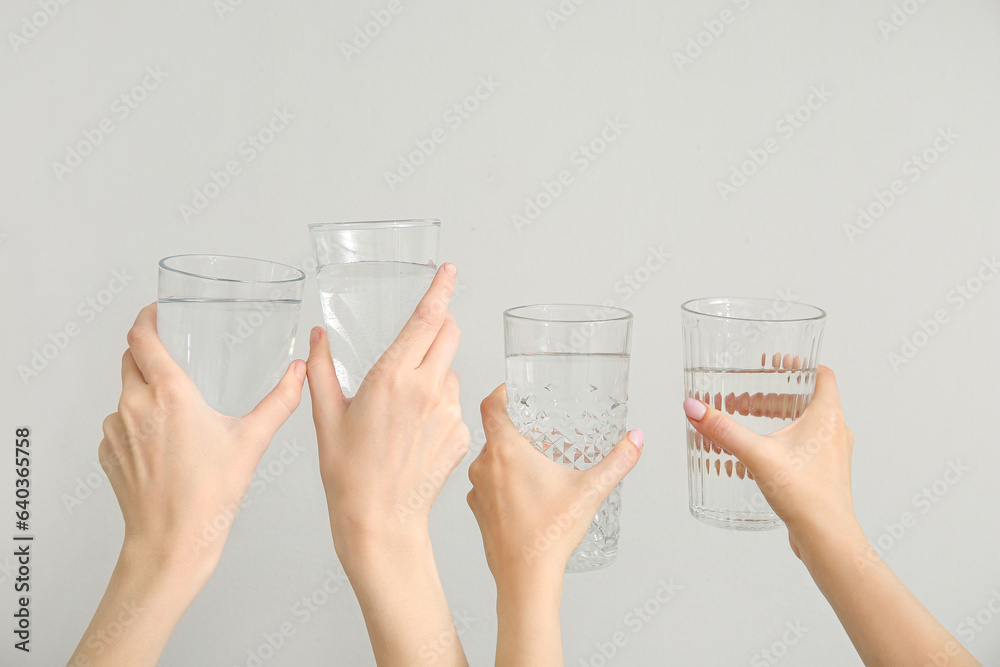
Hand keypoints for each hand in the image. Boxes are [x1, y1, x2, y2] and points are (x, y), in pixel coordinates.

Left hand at [101, 303, 305, 573]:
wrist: (171, 543)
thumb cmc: (209, 496)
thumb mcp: (252, 441)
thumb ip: (280, 401)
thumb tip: (300, 372)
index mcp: (169, 394)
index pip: (142, 337)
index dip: (146, 318)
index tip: (156, 312)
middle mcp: (134, 405)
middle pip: (129, 359)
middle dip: (147, 351)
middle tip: (173, 355)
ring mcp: (115, 430)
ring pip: (124, 392)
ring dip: (143, 390)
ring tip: (176, 411)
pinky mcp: (108, 453)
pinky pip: (118, 423)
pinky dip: (136, 422)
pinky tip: (163, 443)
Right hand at [306, 263, 469, 666]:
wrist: (380, 521)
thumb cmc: (348, 473)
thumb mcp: (326, 415)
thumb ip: (321, 368)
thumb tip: (317, 335)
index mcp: (393, 377)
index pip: (426, 319)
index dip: (440, 289)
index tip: (448, 269)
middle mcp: (428, 389)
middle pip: (450, 334)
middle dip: (440, 325)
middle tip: (420, 337)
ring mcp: (449, 412)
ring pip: (450, 371)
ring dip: (435, 373)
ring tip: (403, 409)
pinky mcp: (462, 433)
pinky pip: (453, 404)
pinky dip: (438, 407)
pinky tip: (415, 434)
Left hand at [468, 384, 642, 582]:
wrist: (526, 577)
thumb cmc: (549, 534)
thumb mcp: (590, 490)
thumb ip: (617, 461)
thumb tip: (635, 440)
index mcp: (506, 450)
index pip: (490, 405)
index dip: (500, 392)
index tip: (512, 390)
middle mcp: (485, 466)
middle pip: (493, 432)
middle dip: (515, 429)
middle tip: (536, 431)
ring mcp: (477, 490)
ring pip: (489, 460)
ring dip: (508, 458)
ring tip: (534, 465)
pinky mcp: (477, 510)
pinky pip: (486, 485)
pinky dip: (502, 482)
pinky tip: (524, 494)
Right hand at [682, 365, 852, 557]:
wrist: (827, 538)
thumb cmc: (806, 496)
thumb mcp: (757, 455)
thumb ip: (723, 430)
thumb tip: (695, 408)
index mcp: (828, 416)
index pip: (822, 375)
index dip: (800, 364)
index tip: (777, 362)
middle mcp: (836, 432)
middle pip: (808, 399)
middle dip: (776, 395)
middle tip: (750, 396)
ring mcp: (833, 454)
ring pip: (807, 424)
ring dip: (780, 418)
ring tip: (752, 422)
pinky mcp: (826, 474)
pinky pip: (807, 446)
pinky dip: (786, 440)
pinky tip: (763, 453)